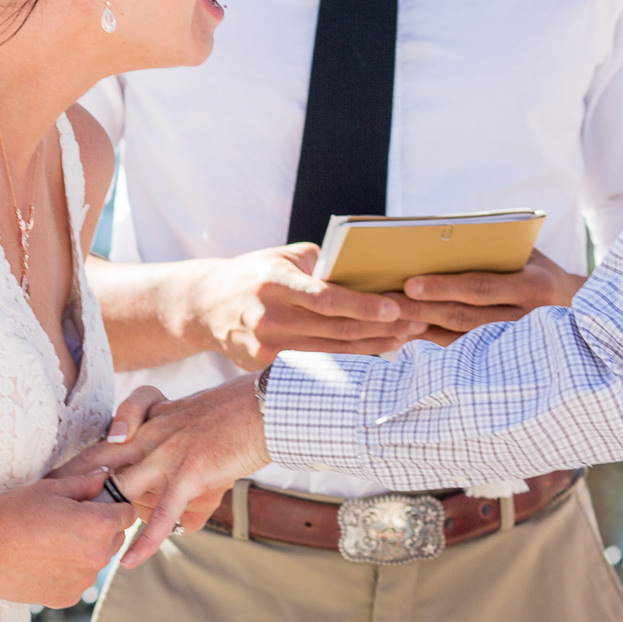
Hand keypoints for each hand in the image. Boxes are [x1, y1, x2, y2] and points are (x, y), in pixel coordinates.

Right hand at [0, 469, 136, 607]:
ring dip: (84, 552)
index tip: (95, 505)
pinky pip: (78, 581)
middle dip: (100, 529)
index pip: (127, 514)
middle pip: (114, 539)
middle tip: (67, 522)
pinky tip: (42, 562)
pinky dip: (68, 573)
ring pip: (96, 561)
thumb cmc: (13, 513)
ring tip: (50, 542)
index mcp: (99, 525)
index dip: (113, 506)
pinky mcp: (67, 598)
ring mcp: (83, 581)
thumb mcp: (51, 488)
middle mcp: (98, 557)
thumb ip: (86, 483)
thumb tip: (106, 476)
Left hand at [65, 376, 269, 566]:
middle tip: (46, 513)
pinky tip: (129, 561)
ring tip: (81, 543)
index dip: (78, 463)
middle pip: (101, 464)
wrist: (266, 407)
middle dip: (72, 490)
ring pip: (124, 490)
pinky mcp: (189, 474)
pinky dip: (144, 540)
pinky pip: (162, 514)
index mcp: (153, 421)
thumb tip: (172, 465)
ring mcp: (168, 454)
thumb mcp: (198, 419)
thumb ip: (179, 444)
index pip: (105, 442)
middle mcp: (153, 436)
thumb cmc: (238, 414)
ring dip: (103, 518)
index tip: (52, 481)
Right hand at [188, 243, 426, 365]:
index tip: (395, 307)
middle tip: (417, 322)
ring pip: (333, 351)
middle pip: (336, 329)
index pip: (325, 298)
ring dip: (374, 345)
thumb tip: (365, 269)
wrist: (206, 305)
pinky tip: (374, 351)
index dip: (363, 304)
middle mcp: (269, 317)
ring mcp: (266, 346)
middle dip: (382, 327)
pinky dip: (348, 359)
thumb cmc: (255, 274)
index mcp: (274, 283)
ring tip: (406, 337)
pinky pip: (317, 363)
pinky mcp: (265, 365)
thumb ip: (321, 263)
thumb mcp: (282, 256)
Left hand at [399, 249, 583, 342]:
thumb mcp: (527, 253)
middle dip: (422, 310)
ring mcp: (515, 345)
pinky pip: (462, 356)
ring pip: (459, 341)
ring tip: (389, 321)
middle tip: (386, 303)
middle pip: (463, 317)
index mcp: (532, 287)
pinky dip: (432, 346)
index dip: (444, 287)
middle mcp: (526, 320)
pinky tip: (406, 337)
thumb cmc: (539, 271)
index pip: (480, 287)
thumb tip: (441, 239)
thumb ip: (494, 248)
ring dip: (421, 331)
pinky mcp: (504, 360)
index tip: (410, 283)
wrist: (577, 310)